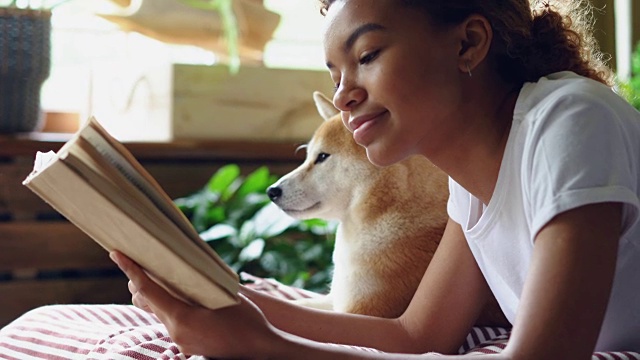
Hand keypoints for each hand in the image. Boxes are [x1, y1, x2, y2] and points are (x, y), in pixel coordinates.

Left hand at [110, 251, 282, 357]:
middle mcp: (175, 332)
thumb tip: (188, 266)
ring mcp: (180, 341)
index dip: (131, 270)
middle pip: (146, 301)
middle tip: (142, 260)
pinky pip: (171, 320)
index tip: (117, 254)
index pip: (147, 290)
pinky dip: (170, 305)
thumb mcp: (226, 296)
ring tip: (165, 275)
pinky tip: (183, 295)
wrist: (260, 351)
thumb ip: (202, 284)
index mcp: (182, 318)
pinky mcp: (187, 344)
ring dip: (156, 293)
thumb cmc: (248, 322)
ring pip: (158, 311)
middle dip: (140, 280)